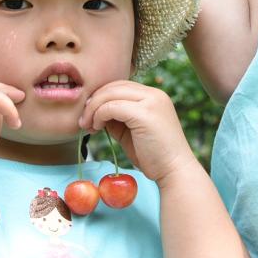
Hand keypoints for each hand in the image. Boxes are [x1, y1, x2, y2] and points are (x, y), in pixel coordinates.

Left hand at [80, 81, 195, 184]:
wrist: (174, 171)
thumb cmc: (153, 156)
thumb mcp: (131, 131)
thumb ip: (117, 118)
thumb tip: (96, 111)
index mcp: (154, 96)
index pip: (121, 86)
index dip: (101, 97)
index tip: (90, 115)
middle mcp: (154, 94)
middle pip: (114, 86)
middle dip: (94, 101)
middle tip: (84, 120)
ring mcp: (151, 101)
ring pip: (111, 93)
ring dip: (93, 108)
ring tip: (88, 125)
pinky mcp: (144, 113)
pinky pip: (112, 107)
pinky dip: (99, 115)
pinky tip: (97, 128)